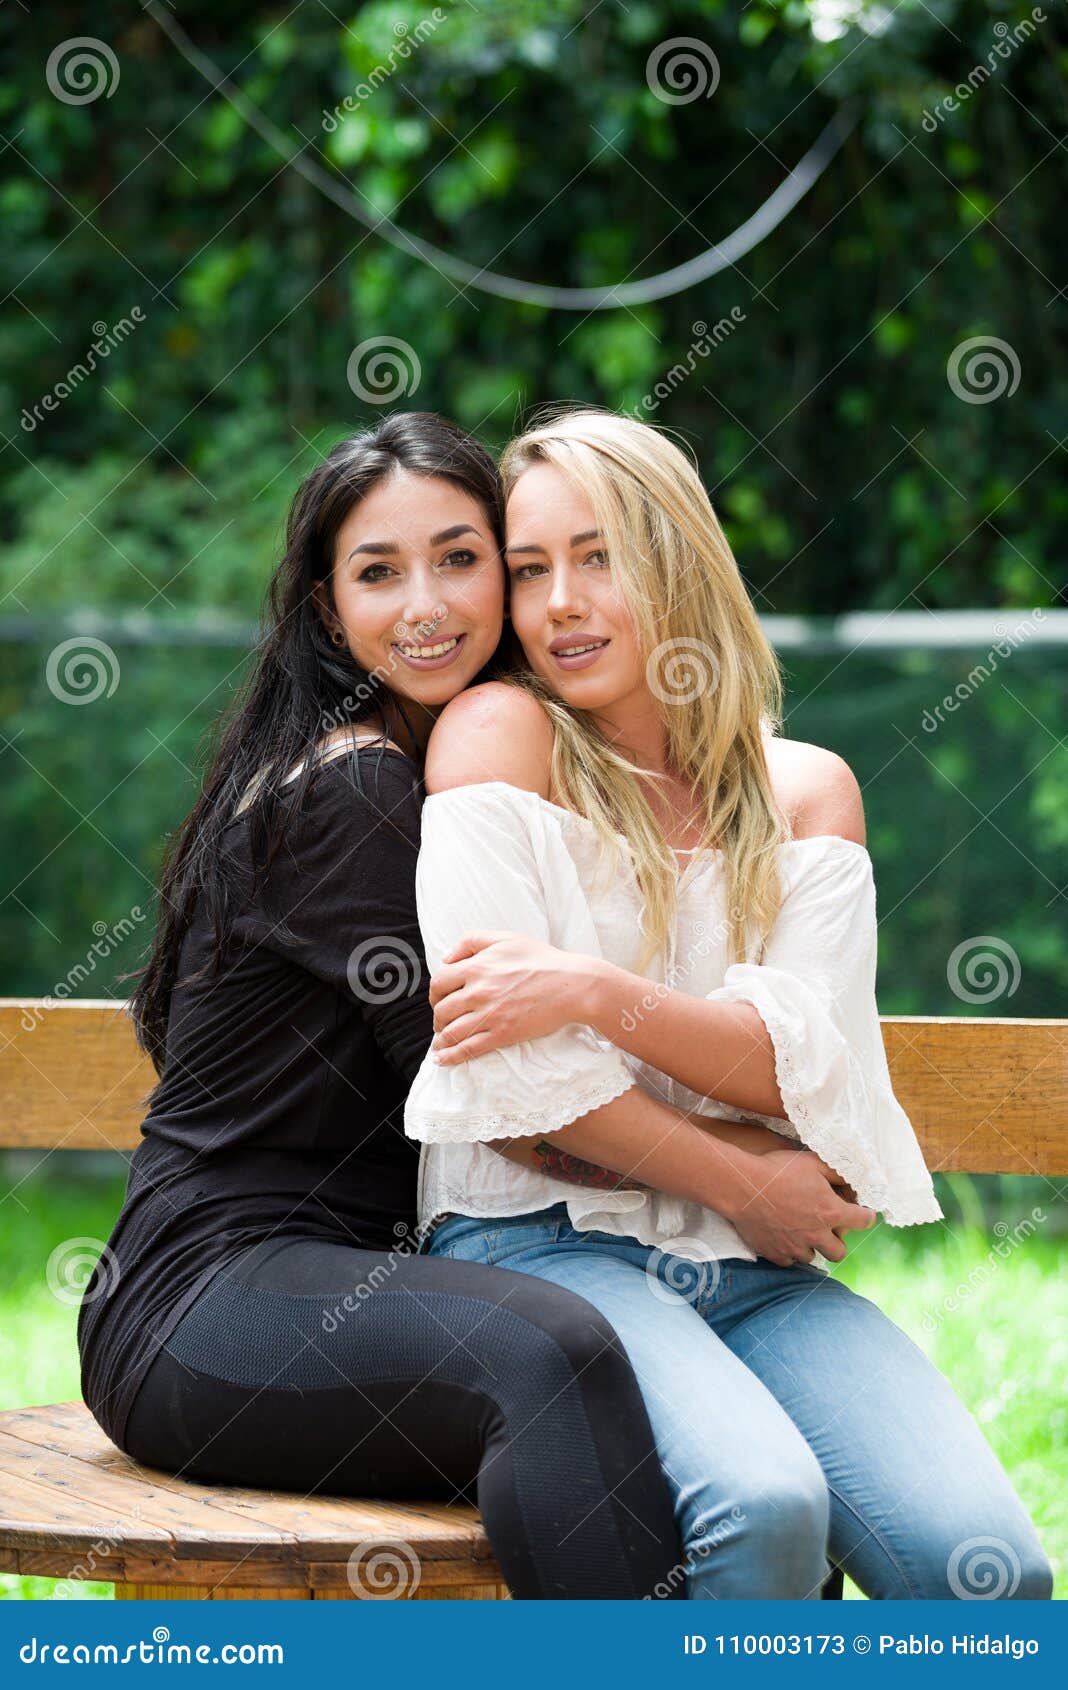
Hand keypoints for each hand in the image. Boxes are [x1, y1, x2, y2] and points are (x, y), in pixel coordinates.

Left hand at [428, 932, 598, 1062]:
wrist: (571, 985)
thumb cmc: (541, 960)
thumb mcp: (506, 938)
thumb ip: (472, 941)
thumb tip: (446, 957)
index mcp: (477, 967)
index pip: (439, 982)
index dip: (435, 993)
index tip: (440, 999)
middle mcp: (478, 992)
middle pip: (441, 1009)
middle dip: (438, 1017)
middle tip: (443, 1021)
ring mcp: (489, 1015)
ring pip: (451, 1031)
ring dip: (441, 1039)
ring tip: (440, 1043)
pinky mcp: (501, 1034)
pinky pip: (468, 1048)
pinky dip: (450, 1056)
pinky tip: (442, 1059)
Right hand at [722, 1147, 875, 1266]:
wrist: (741, 1187)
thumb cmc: (777, 1171)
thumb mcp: (812, 1162)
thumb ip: (837, 1172)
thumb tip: (852, 1178)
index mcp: (831, 1212)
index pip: (864, 1221)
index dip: (866, 1215)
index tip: (862, 1213)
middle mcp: (817, 1235)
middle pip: (840, 1252)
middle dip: (837, 1241)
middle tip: (827, 1228)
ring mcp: (795, 1248)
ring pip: (813, 1257)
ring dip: (811, 1246)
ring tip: (800, 1230)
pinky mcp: (775, 1254)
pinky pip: (789, 1261)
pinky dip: (789, 1251)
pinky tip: (782, 1236)